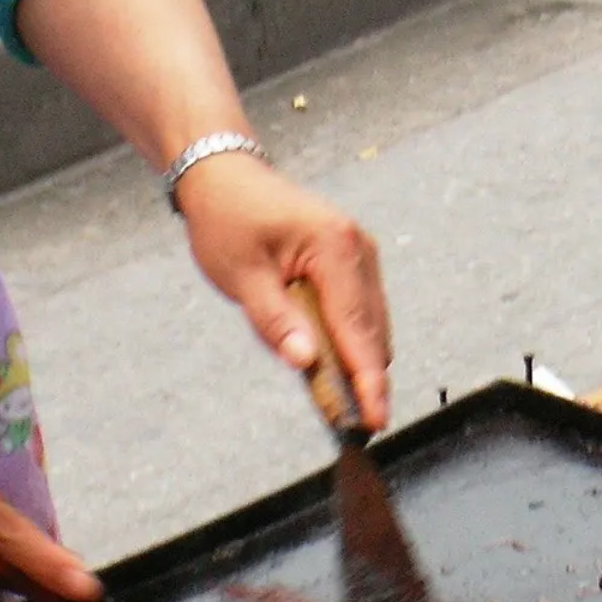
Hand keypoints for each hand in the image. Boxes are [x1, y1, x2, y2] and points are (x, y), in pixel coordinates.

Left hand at [176, 153, 392, 429]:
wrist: (226, 176)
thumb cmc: (228, 219)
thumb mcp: (241, 275)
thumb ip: (275, 321)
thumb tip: (304, 361)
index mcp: (335, 248)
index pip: (356, 328)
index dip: (368, 380)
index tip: (376, 419)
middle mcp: (360, 250)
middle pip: (373, 332)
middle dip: (367, 378)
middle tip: (355, 425)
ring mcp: (362, 255)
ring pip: (372, 326)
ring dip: (359, 362)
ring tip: (343, 401)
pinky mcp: (356, 263)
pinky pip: (362, 313)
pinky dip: (352, 342)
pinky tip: (333, 362)